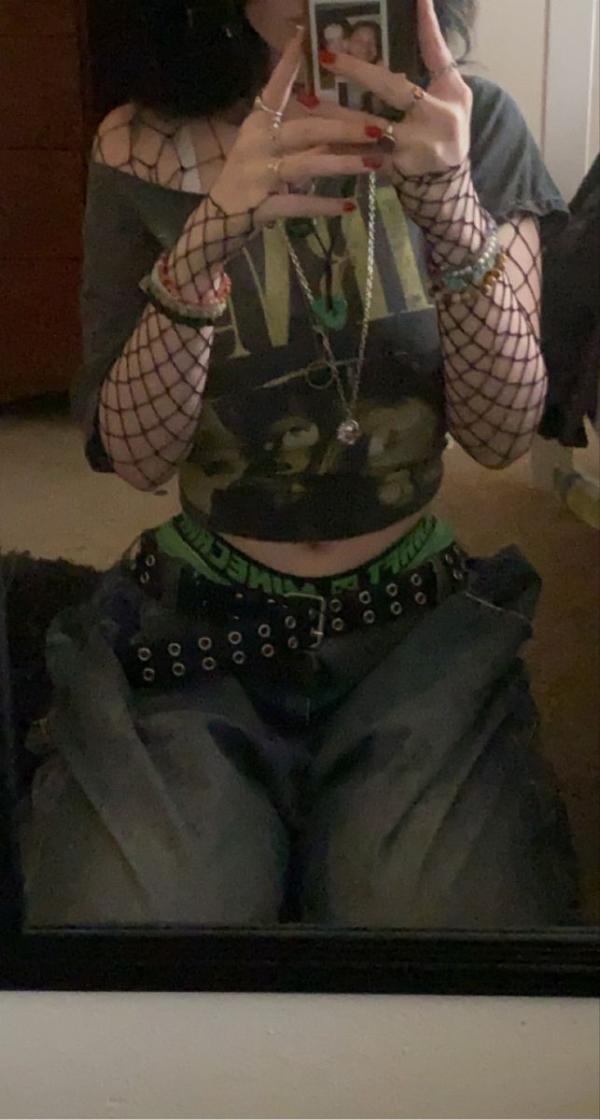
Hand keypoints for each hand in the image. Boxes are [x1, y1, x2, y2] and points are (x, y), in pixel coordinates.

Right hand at [211, 25, 388, 225]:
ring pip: (307, 165)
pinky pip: (300, 204)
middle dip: (344, 129)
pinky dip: (325, 205)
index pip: (276, 88)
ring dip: (343, 164)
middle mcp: (258, 143)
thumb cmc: (249, 181)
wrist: (218, 221)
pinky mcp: (263, 205)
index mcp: (259, 124)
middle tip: (377, 127)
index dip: (289, 64)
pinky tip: (349, 207)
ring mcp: (259, 174)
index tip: (305, 37)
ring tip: (374, 164)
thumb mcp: (268, 150)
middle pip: (306, 130)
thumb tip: (341, 125)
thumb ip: (300, 138)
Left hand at [316, 0, 472, 179]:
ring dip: (334, 111)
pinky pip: (360, 156)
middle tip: (326, 56)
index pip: (437, 53)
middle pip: (392, 89)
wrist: (447, 192)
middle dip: (357, 71)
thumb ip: (434, 63)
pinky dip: (337, 147)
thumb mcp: (452, 98)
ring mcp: (415, 148)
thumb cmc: (447, 136)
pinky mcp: (395, 170)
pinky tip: (313, 138)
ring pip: (367, 125)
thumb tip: (418, 14)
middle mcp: (436, 118)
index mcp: (451, 95)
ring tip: (306, 98)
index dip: (427, 26)